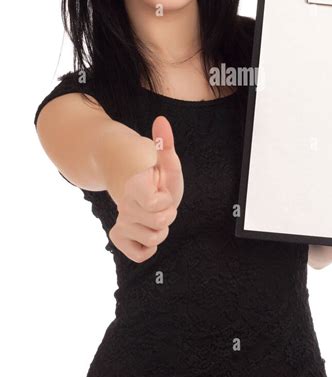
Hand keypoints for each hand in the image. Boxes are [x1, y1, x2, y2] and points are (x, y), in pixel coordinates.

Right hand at [109, 116, 183, 262]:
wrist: (134, 185)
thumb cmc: (154, 173)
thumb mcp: (165, 161)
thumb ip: (164, 143)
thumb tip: (161, 121)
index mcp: (135, 185)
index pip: (156, 205)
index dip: (166, 201)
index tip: (163, 191)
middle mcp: (125, 204)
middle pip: (159, 225)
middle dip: (168, 215)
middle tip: (163, 204)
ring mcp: (121, 221)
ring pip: (153, 240)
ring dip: (160, 229)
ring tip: (155, 215)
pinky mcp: (119, 236)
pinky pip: (141, 255)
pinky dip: (148, 247)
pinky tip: (147, 231)